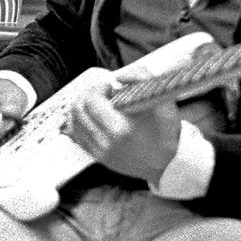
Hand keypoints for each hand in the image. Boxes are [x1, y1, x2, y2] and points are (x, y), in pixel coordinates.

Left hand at [62, 79, 182, 181]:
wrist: (167, 164)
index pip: (91, 100)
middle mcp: (107, 142)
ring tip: (98, 104)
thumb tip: (121, 77)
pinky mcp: (98, 157)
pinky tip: (92, 117)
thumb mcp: (162, 103)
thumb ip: (143, 81)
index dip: (98, 88)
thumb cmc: (165, 133)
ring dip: (82, 107)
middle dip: (88, 95)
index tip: (110, 87)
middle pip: (78, 110)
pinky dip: (79, 122)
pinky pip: (77, 136)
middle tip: (102, 93)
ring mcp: (100, 152)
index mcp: (121, 129)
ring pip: (73, 122)